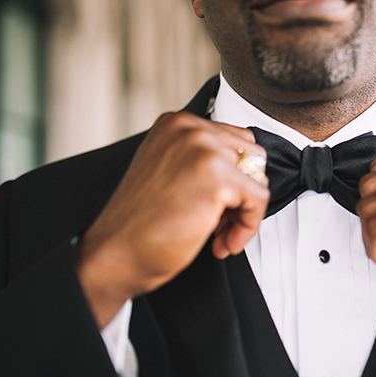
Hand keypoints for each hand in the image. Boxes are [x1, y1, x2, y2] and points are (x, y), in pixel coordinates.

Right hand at [76, 112, 268, 326]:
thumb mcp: (171, 172)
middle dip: (241, 194)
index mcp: (177, 123)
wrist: (116, 253)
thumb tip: (250, 171)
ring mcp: (204, 149)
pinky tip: (222, 244)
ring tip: (218, 235)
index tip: (216, 209)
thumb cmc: (142, 223)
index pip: (236, 141)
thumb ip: (203, 161)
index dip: (234, 180)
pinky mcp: (217, 177)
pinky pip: (259, 200)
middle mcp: (190, 128)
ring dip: (244, 213)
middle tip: (218, 225)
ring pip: (258, 178)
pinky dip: (247, 227)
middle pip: (252, 157)